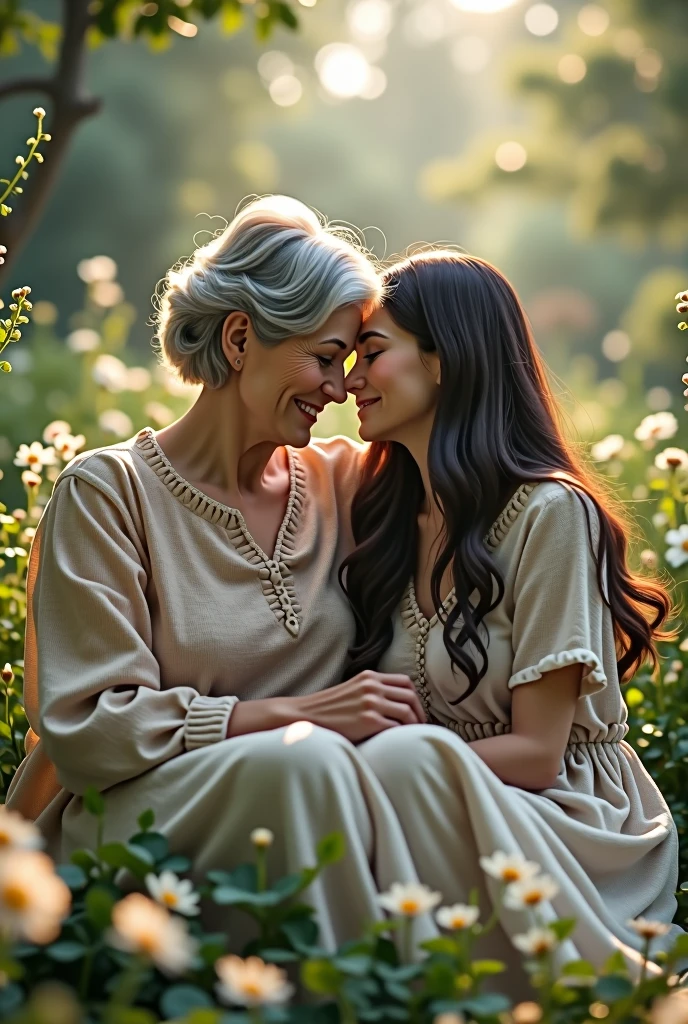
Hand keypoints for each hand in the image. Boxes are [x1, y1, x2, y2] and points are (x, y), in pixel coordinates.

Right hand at [293, 670, 427, 743]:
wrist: (306, 716)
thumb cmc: (328, 708)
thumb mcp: (351, 689)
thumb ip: (371, 690)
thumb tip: (394, 703)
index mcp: (369, 676)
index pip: (405, 681)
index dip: (415, 697)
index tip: (415, 710)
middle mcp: (372, 686)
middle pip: (410, 696)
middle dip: (419, 712)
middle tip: (421, 725)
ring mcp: (371, 703)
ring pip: (407, 712)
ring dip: (414, 725)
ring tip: (412, 736)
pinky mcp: (369, 721)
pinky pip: (396, 727)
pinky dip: (401, 735)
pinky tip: (398, 741)